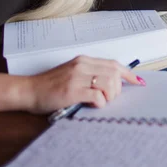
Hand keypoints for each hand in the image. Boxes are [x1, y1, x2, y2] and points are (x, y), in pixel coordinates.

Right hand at [25, 56, 141, 113]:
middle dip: (118, 89)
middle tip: (110, 98)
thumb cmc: (50, 86)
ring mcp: (77, 77)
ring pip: (108, 83)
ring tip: (100, 102)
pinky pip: (97, 96)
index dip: (128, 74)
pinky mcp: (72, 90)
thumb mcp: (72, 74)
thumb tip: (112, 84)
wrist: (28, 90)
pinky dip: (100, 103)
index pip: (113, 64)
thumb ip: (89, 75)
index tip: (138, 82)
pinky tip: (92, 105)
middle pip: (114, 73)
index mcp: (83, 60)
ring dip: (109, 96)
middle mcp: (82, 65)